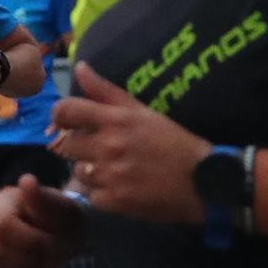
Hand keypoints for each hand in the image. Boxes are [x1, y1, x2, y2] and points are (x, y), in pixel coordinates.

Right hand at [0, 177, 86, 267]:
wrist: (65, 234)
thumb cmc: (64, 219)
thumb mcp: (63, 211)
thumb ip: (42, 201)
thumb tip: (27, 180)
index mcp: (1, 202)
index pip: (3, 226)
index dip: (29, 240)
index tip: (51, 241)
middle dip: (29, 258)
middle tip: (49, 253)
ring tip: (40, 262)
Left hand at [51, 63, 210, 224]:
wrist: (206, 181)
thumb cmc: (177, 143)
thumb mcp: (145, 112)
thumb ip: (107, 91)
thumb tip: (80, 67)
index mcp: (116, 121)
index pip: (65, 111)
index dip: (61, 116)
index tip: (71, 123)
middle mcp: (108, 146)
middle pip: (66, 145)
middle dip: (81, 147)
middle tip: (102, 150)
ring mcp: (110, 176)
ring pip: (78, 172)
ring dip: (93, 171)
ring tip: (117, 171)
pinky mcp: (114, 201)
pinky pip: (92, 195)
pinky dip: (104, 193)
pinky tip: (124, 188)